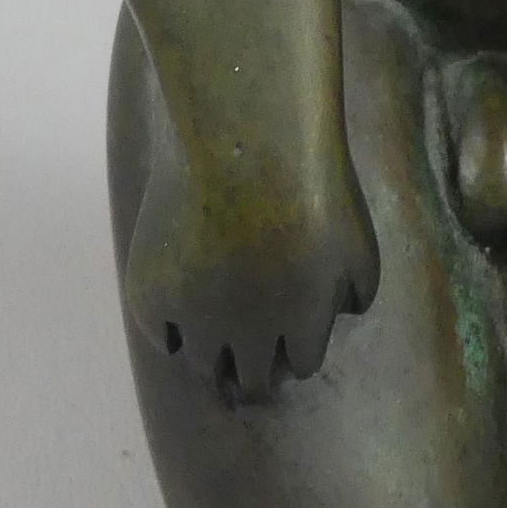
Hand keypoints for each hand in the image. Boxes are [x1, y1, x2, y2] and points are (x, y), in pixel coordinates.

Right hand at [123, 127, 380, 401]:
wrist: (241, 127)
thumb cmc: (308, 173)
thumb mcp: (355, 233)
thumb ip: (355, 287)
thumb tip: (341, 317)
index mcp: (304, 320)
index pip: (299, 364)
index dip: (296, 340)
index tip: (288, 317)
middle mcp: (249, 331)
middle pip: (252, 380)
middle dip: (257, 361)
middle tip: (251, 334)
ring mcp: (196, 316)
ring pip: (205, 364)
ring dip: (215, 347)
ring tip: (219, 309)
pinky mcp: (150, 293)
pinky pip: (161, 334)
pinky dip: (172, 325)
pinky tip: (184, 295)